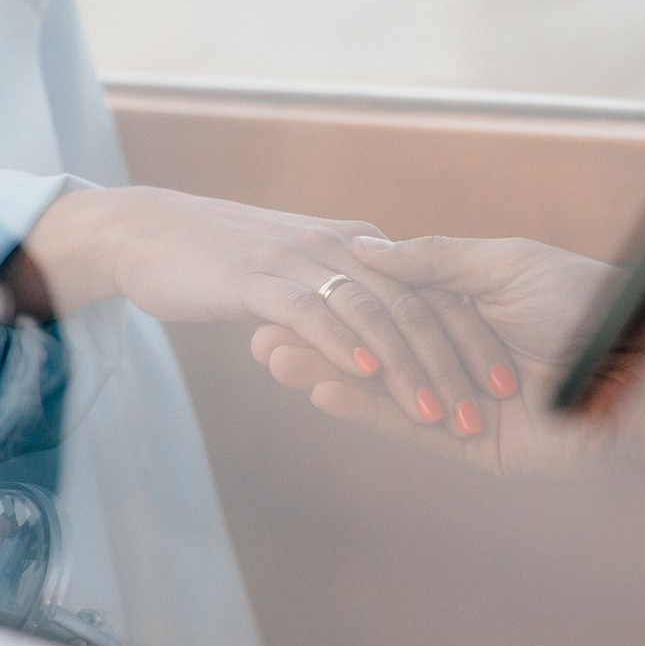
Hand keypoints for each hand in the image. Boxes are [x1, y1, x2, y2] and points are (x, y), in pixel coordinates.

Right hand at [17, 187, 517, 438]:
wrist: (145, 230)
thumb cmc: (225, 252)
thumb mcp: (306, 269)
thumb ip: (355, 291)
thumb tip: (398, 337)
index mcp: (365, 251)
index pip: (431, 295)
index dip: (466, 339)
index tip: (499, 384)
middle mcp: (345, 253)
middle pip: (414, 309)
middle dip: (452, 364)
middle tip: (481, 414)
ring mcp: (304, 264)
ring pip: (374, 316)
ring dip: (409, 369)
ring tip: (439, 415)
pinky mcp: (259, 282)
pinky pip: (312, 311)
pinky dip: (341, 342)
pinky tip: (365, 375)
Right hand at [256, 234, 644, 515]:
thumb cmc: (590, 307)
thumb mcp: (508, 266)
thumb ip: (438, 261)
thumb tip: (371, 250)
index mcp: (472, 305)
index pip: (391, 301)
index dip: (341, 298)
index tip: (286, 284)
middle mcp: (462, 354)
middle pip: (377, 349)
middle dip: (320, 342)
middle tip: (258, 334)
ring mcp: (464, 401)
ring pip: (384, 389)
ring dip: (327, 376)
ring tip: (271, 358)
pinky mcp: (473, 446)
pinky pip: (409, 428)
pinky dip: (365, 410)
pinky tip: (320, 390)